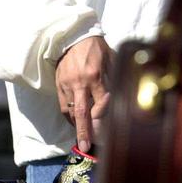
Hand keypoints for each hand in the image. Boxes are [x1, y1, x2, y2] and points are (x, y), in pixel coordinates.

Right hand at [55, 36, 113, 153]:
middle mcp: (80, 82)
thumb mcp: (110, 57)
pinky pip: (63, 105)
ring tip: (82, 137)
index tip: (108, 124)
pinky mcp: (59, 85)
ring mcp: (67, 85)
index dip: (104, 114)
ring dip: (77, 126)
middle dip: (84, 131)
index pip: (100, 102)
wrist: (72, 36)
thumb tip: (123, 93)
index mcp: (95, 75)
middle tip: (85, 146)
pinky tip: (75, 122)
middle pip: (82, 112)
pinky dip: (69, 116)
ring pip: (71, 111)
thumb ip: (115, 76)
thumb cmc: (95, 46)